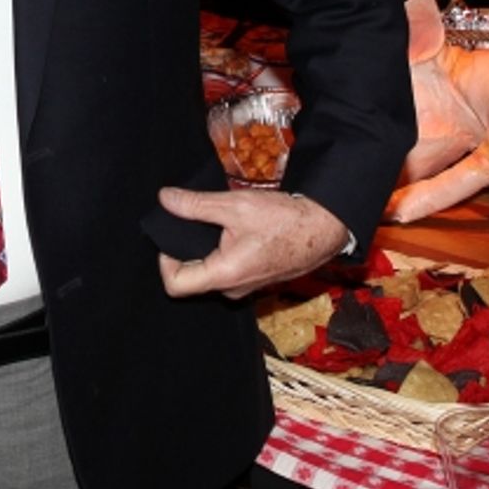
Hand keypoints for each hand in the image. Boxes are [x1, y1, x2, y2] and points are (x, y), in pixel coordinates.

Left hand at [156, 185, 348, 300]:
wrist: (324, 228)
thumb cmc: (285, 220)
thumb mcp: (234, 206)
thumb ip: (195, 205)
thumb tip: (166, 199)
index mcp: (225, 275)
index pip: (175, 285)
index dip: (164, 260)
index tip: (171, 235)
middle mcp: (234, 289)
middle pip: (191, 279)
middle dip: (184, 251)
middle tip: (191, 224)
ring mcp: (246, 287)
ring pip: (210, 274)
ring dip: (205, 251)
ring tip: (214, 225)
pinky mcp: (256, 280)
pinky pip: (228, 272)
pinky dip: (222, 253)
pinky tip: (231, 232)